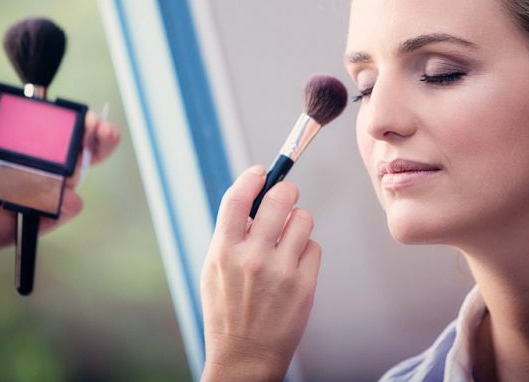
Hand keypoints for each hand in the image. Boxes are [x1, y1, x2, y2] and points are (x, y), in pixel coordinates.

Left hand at [0, 73, 120, 270]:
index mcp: (37, 145)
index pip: (70, 128)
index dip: (85, 121)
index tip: (88, 117)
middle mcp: (50, 165)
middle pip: (87, 149)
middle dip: (102, 138)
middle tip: (103, 133)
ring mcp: (53, 189)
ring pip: (78, 175)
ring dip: (81, 168)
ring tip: (72, 165)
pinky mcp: (51, 212)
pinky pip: (68, 205)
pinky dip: (67, 202)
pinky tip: (60, 198)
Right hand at [200, 165, 320, 381]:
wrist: (244, 357)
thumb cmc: (227, 312)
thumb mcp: (214, 270)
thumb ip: (230, 235)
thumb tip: (253, 201)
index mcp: (223, 251)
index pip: (238, 198)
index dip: (252, 178)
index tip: (261, 172)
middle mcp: (252, 257)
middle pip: (280, 199)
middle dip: (286, 192)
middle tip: (286, 196)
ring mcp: (281, 271)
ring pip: (303, 219)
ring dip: (297, 223)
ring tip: (288, 238)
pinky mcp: (304, 285)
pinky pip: (314, 246)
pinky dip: (306, 250)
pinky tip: (294, 265)